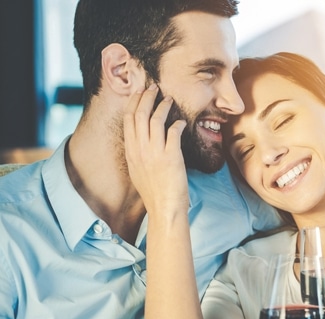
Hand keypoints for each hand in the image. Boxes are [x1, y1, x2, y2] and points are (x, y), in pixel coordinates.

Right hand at [123, 84, 188, 214]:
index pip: (128, 120)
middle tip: (154, 87)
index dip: (134, 102)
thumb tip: (144, 140)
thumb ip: (139, 154)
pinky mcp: (171, 157)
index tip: (139, 92)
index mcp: (131, 152)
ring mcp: (154, 153)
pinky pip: (173, 132)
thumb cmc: (154, 193)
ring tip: (169, 98)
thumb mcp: (138, 171)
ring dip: (162, 106)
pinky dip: (177, 124)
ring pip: (155, 120)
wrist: (164, 209)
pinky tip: (181, 122)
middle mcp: (140, 150)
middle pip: (139, 115)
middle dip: (146, 97)